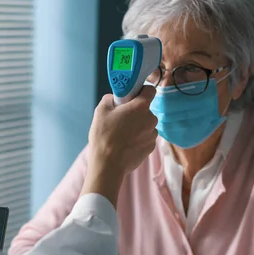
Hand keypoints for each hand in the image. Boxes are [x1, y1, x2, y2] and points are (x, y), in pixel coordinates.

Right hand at [82, 86, 157, 205]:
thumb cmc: (104, 136)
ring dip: (138, 126)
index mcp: (140, 107)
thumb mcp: (100, 111)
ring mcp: (152, 135)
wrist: (108, 164)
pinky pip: (145, 138)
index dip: (142, 91)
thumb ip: (110, 98)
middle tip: (121, 118)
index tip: (133, 96)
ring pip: (146, 125)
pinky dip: (138, 139)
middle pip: (146, 110)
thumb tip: (114, 98)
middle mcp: (151, 119)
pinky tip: (126, 144)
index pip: (150, 90)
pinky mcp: (151, 148)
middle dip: (136, 112)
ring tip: (122, 134)